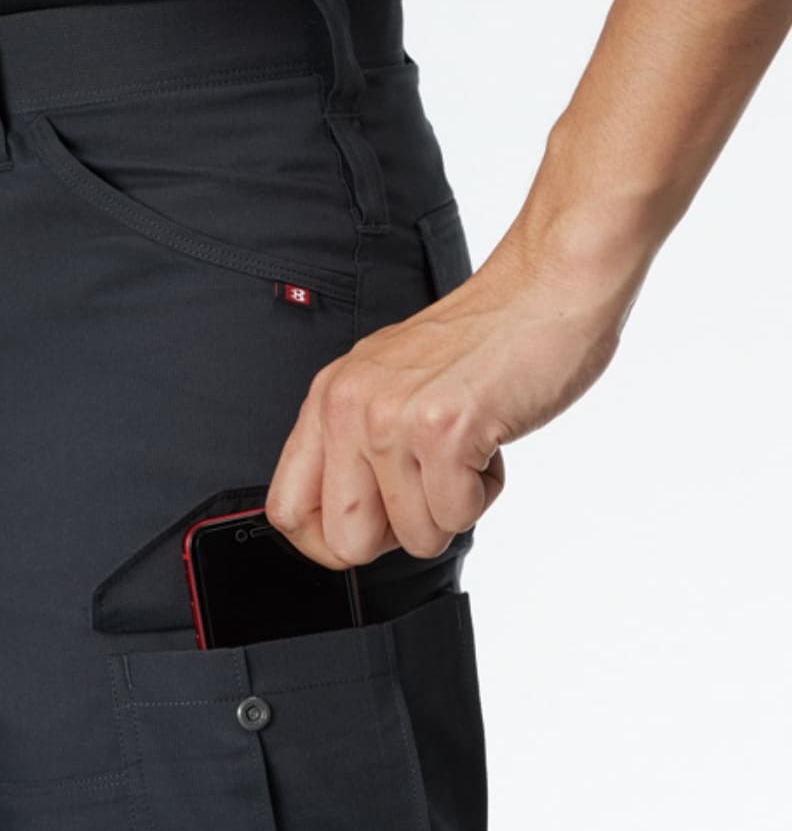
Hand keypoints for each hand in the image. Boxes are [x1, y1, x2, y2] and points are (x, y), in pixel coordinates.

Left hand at [265, 222, 642, 566]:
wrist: (545, 288)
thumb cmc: (478, 343)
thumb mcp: (388, 385)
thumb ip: (354, 445)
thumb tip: (343, 524)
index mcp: (329, 399)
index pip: (285, 508)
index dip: (326, 542)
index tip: (367, 533)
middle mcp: (349, 408)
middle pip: (344, 541)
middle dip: (397, 535)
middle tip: (428, 487)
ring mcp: (392, 419)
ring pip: (413, 537)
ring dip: (452, 506)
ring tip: (465, 448)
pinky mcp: (443, 430)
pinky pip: (456, 516)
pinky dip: (484, 492)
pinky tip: (487, 442)